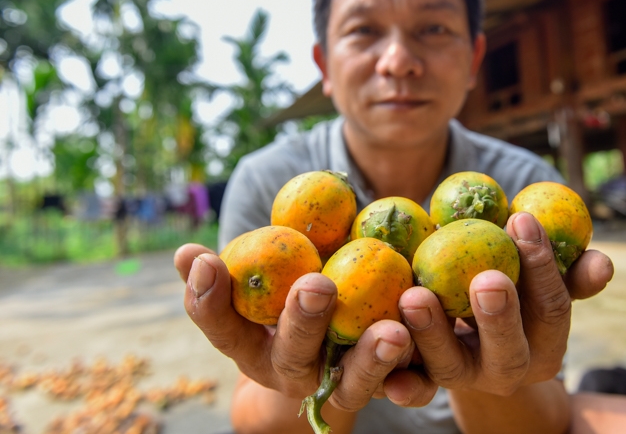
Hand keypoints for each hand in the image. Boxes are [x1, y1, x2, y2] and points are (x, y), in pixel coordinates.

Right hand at [174, 244, 415, 411]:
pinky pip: (402, 388)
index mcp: (254, 345)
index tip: (209, 261)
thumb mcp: (265, 280)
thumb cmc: (290, 296)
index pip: (222, 328)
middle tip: (316, 286)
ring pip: (352, 383)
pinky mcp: (386, 387)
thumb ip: (237, 267)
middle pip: (294, 354)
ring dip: (370, 359)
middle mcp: (294, 371)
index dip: (208, 300)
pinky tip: (424, 364)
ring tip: (390, 332)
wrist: (335, 345)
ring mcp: (340, 386)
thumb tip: (185, 253)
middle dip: (303, 322)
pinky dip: (412, 382)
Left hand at [384, 212, 612, 403]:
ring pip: (451, 367)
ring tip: (415, 297)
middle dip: (499, 316)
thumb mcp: (537, 278)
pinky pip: (412, 386)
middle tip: (487, 278)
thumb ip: (566, 270)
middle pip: (508, 351)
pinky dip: (400, 383)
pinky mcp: (425, 383)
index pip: (552, 309)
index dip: (543, 267)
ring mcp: (465, 380)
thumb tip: (603, 263)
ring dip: (433, 333)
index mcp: (545, 344)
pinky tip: (387, 374)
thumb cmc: (512, 285)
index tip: (522, 220)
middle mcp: (509, 371)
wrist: (468, 330)